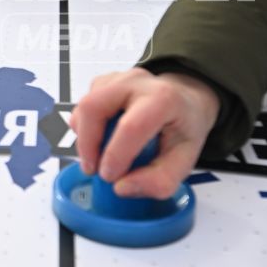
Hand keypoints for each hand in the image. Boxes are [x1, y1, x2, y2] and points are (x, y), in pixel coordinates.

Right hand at [69, 68, 222, 198]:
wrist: (183, 102)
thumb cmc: (182, 129)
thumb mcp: (184, 162)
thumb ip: (159, 181)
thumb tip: (121, 187)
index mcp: (164, 100)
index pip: (131, 126)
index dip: (115, 155)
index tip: (110, 177)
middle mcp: (137, 83)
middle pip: (94, 107)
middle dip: (87, 144)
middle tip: (93, 170)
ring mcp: (117, 79)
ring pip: (84, 107)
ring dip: (84, 138)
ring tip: (99, 156)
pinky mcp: (102, 83)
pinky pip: (82, 107)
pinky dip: (85, 129)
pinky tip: (101, 139)